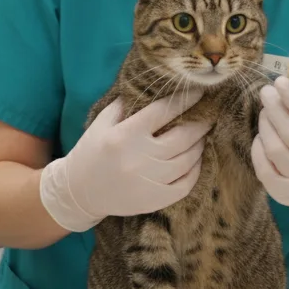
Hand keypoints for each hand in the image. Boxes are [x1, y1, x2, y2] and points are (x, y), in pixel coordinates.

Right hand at [40, 90, 208, 231]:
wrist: (78, 192)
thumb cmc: (91, 151)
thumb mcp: (102, 122)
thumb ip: (126, 104)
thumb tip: (154, 88)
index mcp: (125, 135)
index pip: (164, 111)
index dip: (185, 100)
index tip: (199, 93)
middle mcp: (139, 158)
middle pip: (183, 136)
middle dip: (200, 123)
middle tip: (209, 115)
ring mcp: (149, 181)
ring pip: (188, 160)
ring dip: (199, 145)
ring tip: (202, 136)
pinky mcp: (154, 200)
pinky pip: (186, 184)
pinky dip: (195, 170)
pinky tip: (195, 160)